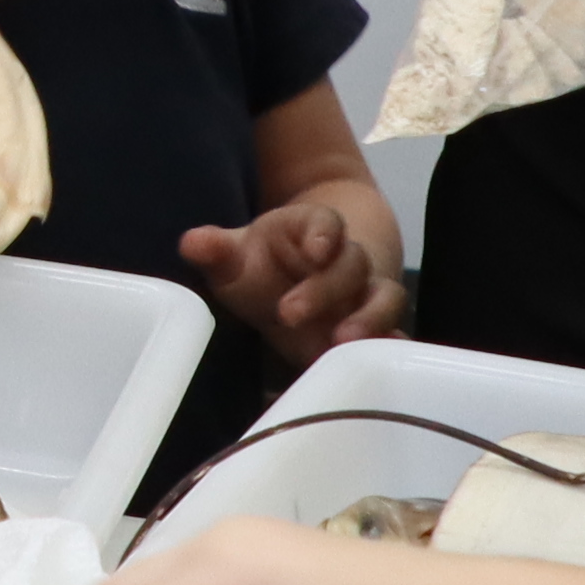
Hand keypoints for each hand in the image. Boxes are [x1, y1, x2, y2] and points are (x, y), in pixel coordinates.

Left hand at [182, 185, 404, 362]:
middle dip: (324, 288)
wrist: (299, 278)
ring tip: (341, 341)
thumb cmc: (263, 264)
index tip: (315, 249)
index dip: (324, 233)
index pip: (327, 222)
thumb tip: (191, 243)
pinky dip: (390, 344)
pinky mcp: (375, 327)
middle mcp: (347, 259)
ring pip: (383, 297)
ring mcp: (367, 293)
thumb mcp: (238, 256)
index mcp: (316, 230)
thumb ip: (218, 250)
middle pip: (351, 264)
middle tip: (289, 313)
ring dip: (368, 317)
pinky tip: (378, 362)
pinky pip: (393, 332)